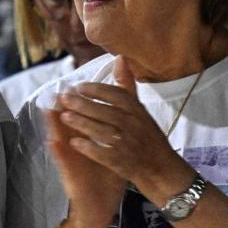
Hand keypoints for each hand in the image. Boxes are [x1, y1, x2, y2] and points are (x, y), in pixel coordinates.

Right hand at [42, 77, 126, 227]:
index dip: (81, 102)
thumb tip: (124, 109)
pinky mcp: (69, 174)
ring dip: (53, 125)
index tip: (79, 84)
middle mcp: (76, 147)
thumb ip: (118, 128)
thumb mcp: (114, 149)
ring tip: (49, 109)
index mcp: (87, 140)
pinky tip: (53, 141)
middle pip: (68, 124)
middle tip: (61, 91)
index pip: (82, 117)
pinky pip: (62, 162)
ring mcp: (71, 160)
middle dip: (64, 108)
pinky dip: (58, 151)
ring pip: (60, 139)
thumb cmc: (107, 174)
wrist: (102, 203)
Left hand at [56, 55, 192, 201]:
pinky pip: (103, 153)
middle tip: (65, 99)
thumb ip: (127, 86)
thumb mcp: (141, 110)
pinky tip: (74, 142)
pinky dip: (88, 147)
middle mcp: (134, 125)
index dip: (96, 90)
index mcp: (138, 111)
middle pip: (105, 112)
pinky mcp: (122, 162)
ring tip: (65, 117)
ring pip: (102, 131)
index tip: (79, 86)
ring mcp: (128, 144)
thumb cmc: (148, 137)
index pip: (116, 95)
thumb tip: (119, 58)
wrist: (162, 169)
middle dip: (83, 104)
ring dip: (82, 123)